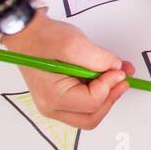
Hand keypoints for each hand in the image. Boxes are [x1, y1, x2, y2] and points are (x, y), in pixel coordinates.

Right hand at [2, 14, 132, 129]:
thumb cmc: (42, 38)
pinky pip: (86, 103)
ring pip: (91, 113)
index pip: (92, 103)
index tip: (118, 69)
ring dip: (108, 95)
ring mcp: (57, 105)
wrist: (27, 33)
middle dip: (111, 96)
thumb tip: (116, 69)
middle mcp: (52, 106)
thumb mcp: (72, 43)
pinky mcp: (63, 98)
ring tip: (117, 74)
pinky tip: (106, 76)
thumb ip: (98, 59)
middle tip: (123, 78)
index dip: (110, 86)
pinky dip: (100, 92)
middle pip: (92, 116)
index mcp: (52, 97)